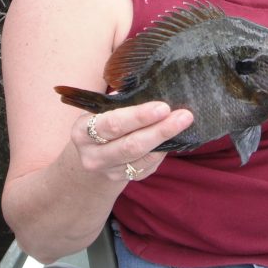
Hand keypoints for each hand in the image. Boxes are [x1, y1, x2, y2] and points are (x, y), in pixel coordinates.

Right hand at [70, 102, 193, 182]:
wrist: (91, 156)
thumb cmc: (101, 122)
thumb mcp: (101, 110)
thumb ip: (121, 101)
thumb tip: (153, 88)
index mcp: (83, 131)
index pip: (112, 124)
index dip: (138, 116)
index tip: (163, 107)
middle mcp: (93, 155)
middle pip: (130, 145)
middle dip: (160, 130)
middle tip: (184, 116)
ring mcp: (109, 171)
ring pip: (142, 158)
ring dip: (166, 140)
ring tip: (184, 122)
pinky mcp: (124, 180)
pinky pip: (147, 166)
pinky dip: (163, 151)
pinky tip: (175, 137)